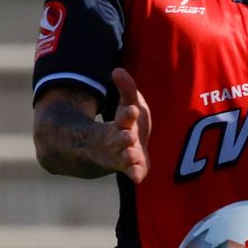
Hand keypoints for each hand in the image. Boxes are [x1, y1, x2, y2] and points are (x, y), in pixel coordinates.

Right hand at [108, 67, 150, 182]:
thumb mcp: (126, 104)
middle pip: (120, 140)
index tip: (131, 110)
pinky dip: (134, 174)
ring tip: (131, 155)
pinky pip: (132, 172)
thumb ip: (126, 88)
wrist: (109, 150)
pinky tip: (138, 177)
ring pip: (123, 158)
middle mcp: (119, 141)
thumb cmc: (124, 123)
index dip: (127, 115)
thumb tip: (117, 70)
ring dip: (127, 157)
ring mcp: (123, 156)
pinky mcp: (131, 167)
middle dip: (124, 138)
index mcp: (121, 124)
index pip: (124, 118)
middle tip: (128, 136)